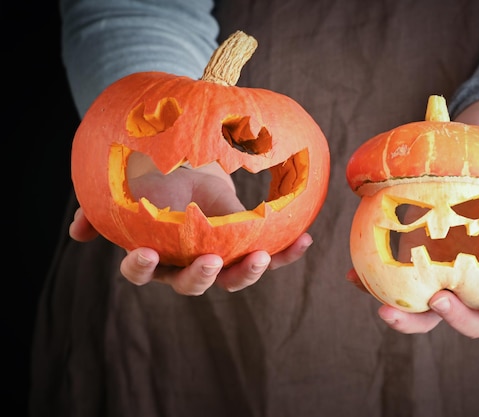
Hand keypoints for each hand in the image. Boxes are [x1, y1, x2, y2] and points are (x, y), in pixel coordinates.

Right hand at [69, 161, 312, 294]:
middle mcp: (186, 263)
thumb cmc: (156, 177)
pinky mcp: (247, 247)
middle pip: (191, 284)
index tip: (143, 253)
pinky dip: (288, 253)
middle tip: (212, 261)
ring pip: (232, 278)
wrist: (190, 162)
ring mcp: (220, 257)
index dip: (140, 267)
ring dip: (247, 273)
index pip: (143, 271)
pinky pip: (270, 255)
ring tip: (262, 256)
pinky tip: (305, 239)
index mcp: (156, 253)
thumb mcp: (128, 187)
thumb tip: (77, 232)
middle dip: (201, 277)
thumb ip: (101, 210)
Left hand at [346, 194, 478, 337]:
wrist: (455, 196)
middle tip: (438, 299)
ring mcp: (434, 292)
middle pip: (465, 322)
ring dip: (405, 318)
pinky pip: (390, 291)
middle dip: (452, 317)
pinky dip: (370, 286)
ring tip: (384, 307)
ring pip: (423, 317)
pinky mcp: (407, 283)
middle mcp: (466, 295)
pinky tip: (353, 275)